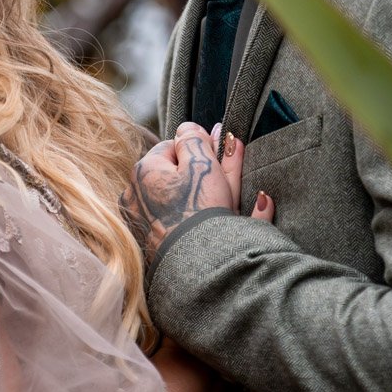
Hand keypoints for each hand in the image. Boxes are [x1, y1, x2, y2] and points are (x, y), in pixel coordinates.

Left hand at [121, 121, 273, 265]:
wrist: (198, 265)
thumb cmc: (198, 209)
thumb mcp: (201, 163)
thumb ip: (194, 138)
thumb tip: (188, 127)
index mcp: (143, 172)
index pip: (170, 148)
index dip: (197, 148)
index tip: (216, 152)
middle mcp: (138, 197)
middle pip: (179, 175)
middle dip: (207, 167)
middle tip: (230, 160)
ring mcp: (148, 224)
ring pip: (187, 200)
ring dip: (217, 190)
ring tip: (243, 187)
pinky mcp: (161, 246)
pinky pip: (192, 224)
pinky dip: (216, 217)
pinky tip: (253, 206)